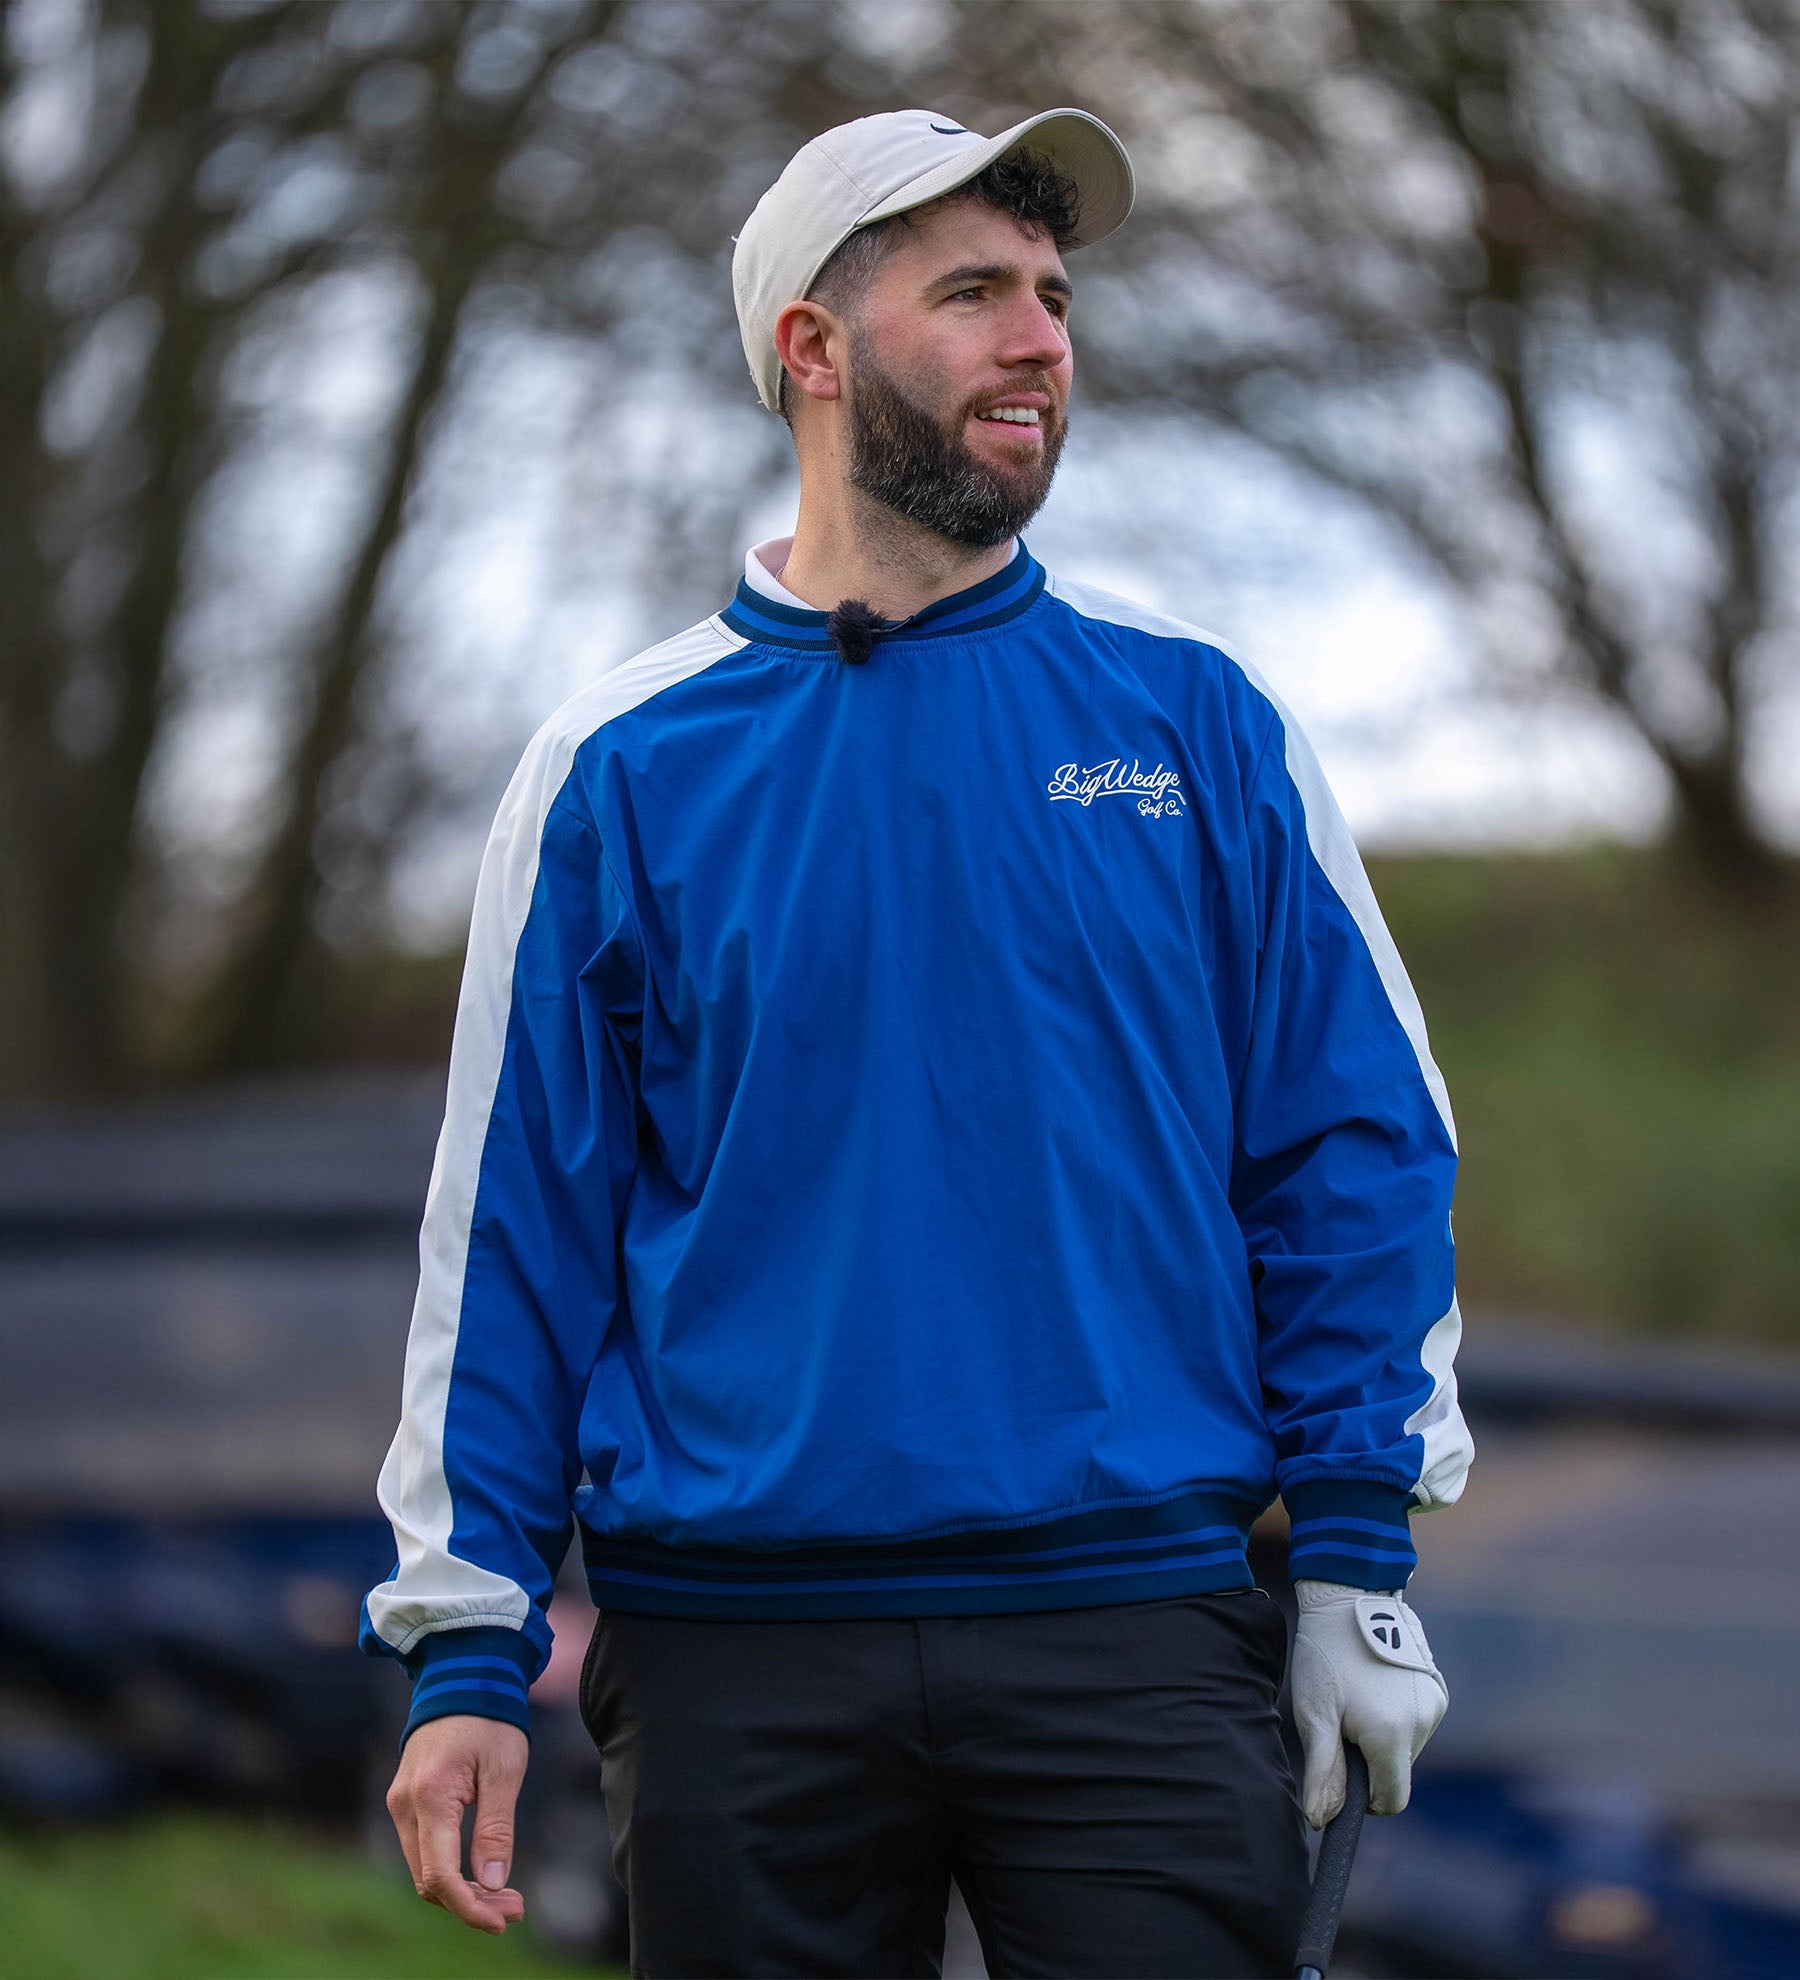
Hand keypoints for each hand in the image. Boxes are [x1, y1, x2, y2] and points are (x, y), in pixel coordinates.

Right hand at [385, 1714, 529, 1934]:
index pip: (439, 1875)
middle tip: (515, 1908)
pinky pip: (423, 1851)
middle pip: (429, 1880)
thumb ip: (496, 1827)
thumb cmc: (488, 1718)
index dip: (469, 1907)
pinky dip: (450, 1870)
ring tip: (506, 1896)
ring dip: (461, 1890)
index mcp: (430, 1796)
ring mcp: (400, 1805)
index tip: (502, 1920)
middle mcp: (404, 1806)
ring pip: (424, 1870)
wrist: (460, 1678)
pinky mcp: (406, 1803)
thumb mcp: (504, 1769)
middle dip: (470, 1903)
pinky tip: (481, 1874)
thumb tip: (493, 1882)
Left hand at [1290, 1580, 1446, 1827]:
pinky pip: (1416, 1721)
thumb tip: (1320, 1820)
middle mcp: (1424, 1723)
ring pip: (1407, 1745)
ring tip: (1355, 1695)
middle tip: (1341, 1719)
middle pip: (1397, 1771)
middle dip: (1370, 1759)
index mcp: (1392, 1736)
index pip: (1392, 1800)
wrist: (1350, 1595)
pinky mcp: (1437, 1686)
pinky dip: (1396, 1715)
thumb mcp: (1315, 1714)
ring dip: (1383, 1735)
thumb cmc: (1326, 1654)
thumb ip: (1323, 1772)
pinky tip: (1372, 1684)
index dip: (1366, 1797)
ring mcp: (1435, 1703)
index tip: (1342, 1771)